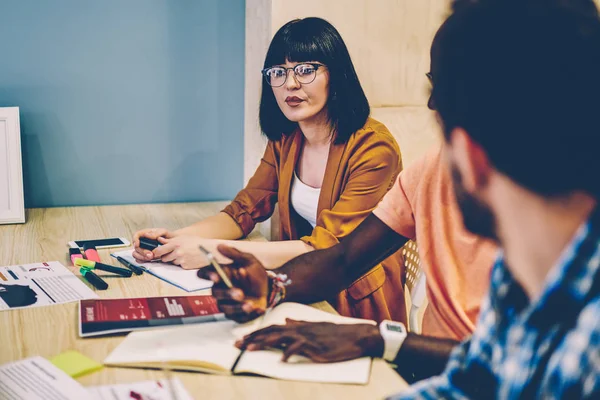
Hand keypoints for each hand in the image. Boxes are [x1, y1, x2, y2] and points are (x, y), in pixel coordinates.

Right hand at [132, 228, 173, 261]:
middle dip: (142, 251)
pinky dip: (143, 260)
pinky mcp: (145, 256)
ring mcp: (144, 249)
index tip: (138, 244)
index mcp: (146, 234)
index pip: (136, 235)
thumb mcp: (164, 232)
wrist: (175, 244)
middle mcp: (143, 242)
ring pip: (136, 254)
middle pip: (136, 247)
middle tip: (150, 254)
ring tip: (150, 258)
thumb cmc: (168, 237)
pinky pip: (139, 259)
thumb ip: (156, 233)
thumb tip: (146, 235)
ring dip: (142, 257)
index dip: (135, 239)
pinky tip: (148, 260)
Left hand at [153, 237, 230, 269]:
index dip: (155, 253)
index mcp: (175, 244)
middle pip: (164, 258)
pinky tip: (188, 258)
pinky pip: (179, 266)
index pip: (158, 251)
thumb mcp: (183, 238)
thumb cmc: (197, 242)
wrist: (209, 250)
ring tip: (183, 254)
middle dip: (166, 256)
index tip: (154, 253)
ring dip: (174, 260)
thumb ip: (170, 240)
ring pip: (171, 262)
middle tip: (172, 253)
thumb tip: (159, 240)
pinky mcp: (185, 267)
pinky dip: (181, 263)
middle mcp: (177, 253)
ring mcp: (181, 260)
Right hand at [198, 245, 268, 322]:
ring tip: (250, 304)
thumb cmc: (255, 273)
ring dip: (237, 307)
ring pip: (225, 307)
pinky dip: (247, 314)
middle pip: (215, 293)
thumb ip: (235, 254)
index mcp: (220, 275)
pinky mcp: (235, 315)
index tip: (216, 275)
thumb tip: (219, 246)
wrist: (270, 288)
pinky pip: (237, 317)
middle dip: (227, 293)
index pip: (204, 274)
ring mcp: (226, 303)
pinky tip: (257, 309)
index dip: (207, 275)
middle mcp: (220, 289)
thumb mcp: (249, 260)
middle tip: (240, 293)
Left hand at [237, 319, 383, 362]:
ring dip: (264, 343)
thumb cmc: (337, 333)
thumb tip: (287, 322)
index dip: (256, 333)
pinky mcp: (316, 347)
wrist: (357, 335)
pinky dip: (290, 353)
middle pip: (272, 332)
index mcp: (299, 326)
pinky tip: (281, 359)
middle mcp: (300, 329)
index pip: (273, 327)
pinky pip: (300, 348)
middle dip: (253, 338)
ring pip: (281, 338)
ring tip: (249, 348)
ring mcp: (308, 337)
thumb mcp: (316, 326)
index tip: (242, 338)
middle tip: (237, 344)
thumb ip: (300, 324)